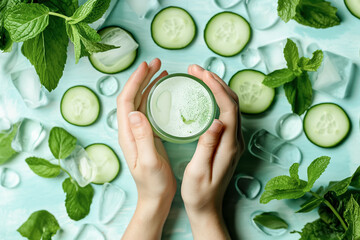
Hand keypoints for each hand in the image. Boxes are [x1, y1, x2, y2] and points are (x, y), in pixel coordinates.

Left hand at [117, 59, 175, 239]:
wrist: (155, 197)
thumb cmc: (153, 183)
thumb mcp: (150, 161)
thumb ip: (143, 138)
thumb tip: (135, 112)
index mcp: (128, 134)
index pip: (126, 101)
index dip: (135, 81)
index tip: (146, 66)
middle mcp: (130, 130)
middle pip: (132, 96)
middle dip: (142, 77)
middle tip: (156, 62)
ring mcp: (138, 131)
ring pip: (140, 101)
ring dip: (148, 84)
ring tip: (160, 70)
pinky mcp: (148, 134)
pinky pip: (149, 109)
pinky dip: (155, 96)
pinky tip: (163, 90)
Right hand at [181, 65, 244, 239]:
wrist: (207, 208)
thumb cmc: (199, 193)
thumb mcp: (198, 171)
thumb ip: (207, 146)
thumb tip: (217, 120)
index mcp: (229, 146)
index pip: (228, 108)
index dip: (217, 87)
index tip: (201, 74)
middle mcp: (235, 141)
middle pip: (232, 102)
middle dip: (216, 82)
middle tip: (196, 70)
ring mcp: (233, 141)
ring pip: (230, 106)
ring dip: (217, 88)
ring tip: (199, 77)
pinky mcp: (228, 143)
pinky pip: (226, 114)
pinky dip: (217, 99)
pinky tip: (204, 96)